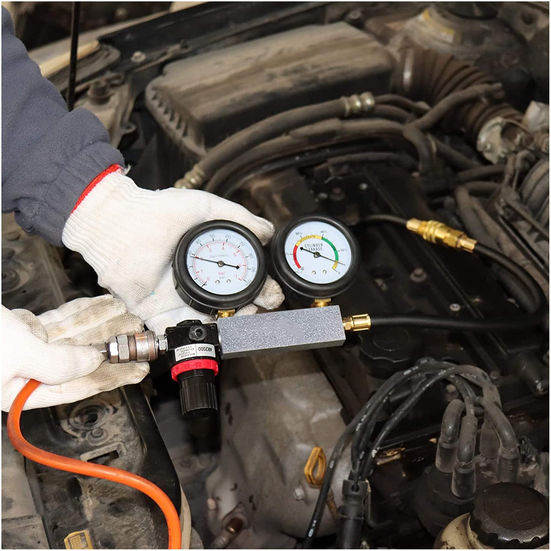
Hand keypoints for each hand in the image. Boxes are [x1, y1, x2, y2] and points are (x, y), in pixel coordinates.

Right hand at [2, 295, 148, 410]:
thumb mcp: (17, 355)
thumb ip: (57, 363)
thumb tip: (93, 360)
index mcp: (21, 393)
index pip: (80, 386)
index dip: (113, 376)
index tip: (138, 368)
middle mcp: (25, 374)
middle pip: (79, 360)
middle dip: (110, 344)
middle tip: (136, 335)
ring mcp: (24, 349)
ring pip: (73, 337)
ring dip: (102, 324)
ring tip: (125, 316)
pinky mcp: (21, 329)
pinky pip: (59, 321)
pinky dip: (82, 312)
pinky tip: (102, 306)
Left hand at [62, 167, 283, 332]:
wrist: (122, 224)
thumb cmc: (158, 212)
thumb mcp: (207, 207)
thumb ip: (240, 217)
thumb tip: (268, 231)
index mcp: (208, 261)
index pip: (241, 279)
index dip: (260, 286)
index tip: (271, 288)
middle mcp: (197, 283)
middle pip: (233, 304)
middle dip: (254, 307)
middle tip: (263, 303)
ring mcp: (180, 300)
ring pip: (213, 321)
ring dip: (234, 323)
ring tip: (247, 315)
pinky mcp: (160, 314)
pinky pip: (182, 332)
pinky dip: (199, 336)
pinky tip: (218, 329)